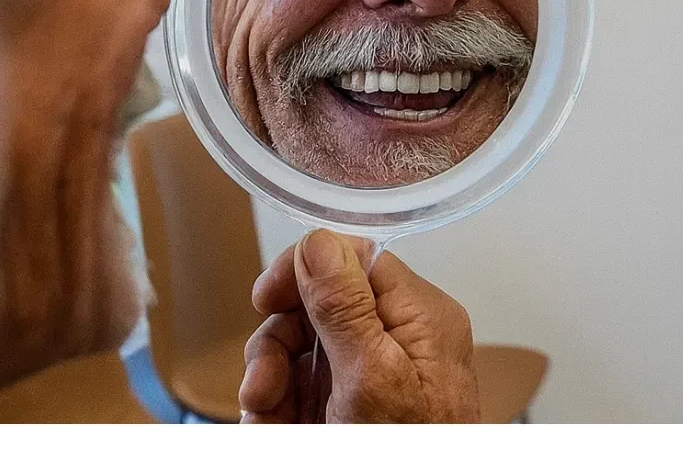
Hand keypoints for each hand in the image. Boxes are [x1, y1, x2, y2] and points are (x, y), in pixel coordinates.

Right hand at [240, 229, 479, 422]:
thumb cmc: (406, 453)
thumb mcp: (371, 378)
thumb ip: (345, 306)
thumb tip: (320, 240)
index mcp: (419, 316)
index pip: (355, 257)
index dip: (305, 270)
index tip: (268, 296)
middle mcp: (397, 336)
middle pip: (318, 303)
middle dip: (279, 340)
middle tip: (263, 378)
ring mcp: (370, 371)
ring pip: (300, 344)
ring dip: (269, 377)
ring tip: (264, 411)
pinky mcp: (348, 402)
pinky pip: (299, 383)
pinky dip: (276, 403)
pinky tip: (273, 425)